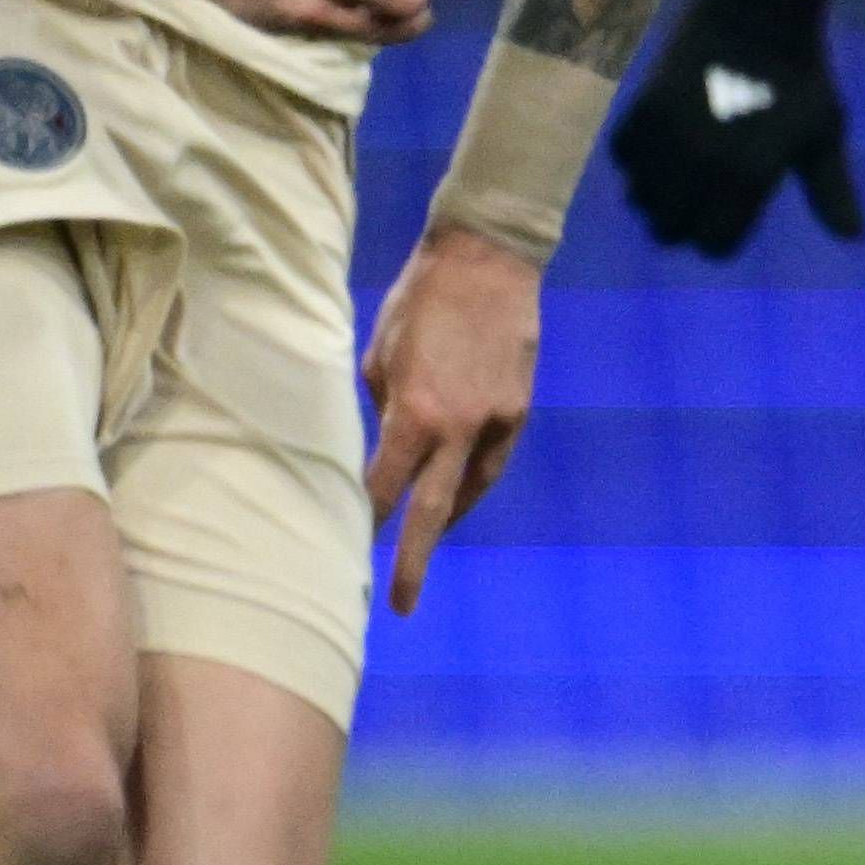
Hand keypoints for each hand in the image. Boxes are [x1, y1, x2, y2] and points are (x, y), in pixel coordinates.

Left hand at [361, 222, 543, 613]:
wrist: (488, 261)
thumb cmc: (418, 301)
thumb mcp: (379, 355)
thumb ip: (383, 410)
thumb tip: (382, 447)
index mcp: (416, 413)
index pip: (384, 487)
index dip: (364, 521)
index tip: (346, 551)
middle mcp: (460, 427)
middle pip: (433, 512)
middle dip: (414, 559)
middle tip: (402, 603)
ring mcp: (497, 421)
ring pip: (470, 490)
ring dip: (445, 519)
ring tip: (425, 543)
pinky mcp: (519, 409)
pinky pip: (492, 461)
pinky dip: (472, 482)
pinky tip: (457, 493)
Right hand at [613, 0, 863, 258]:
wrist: (761, 12)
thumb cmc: (802, 77)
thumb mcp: (824, 135)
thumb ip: (831, 192)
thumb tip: (853, 237)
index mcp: (751, 180)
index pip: (716, 245)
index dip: (721, 240)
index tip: (726, 222)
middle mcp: (704, 167)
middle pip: (668, 229)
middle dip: (681, 226)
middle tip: (694, 205)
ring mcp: (671, 137)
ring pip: (639, 197)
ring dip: (654, 195)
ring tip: (676, 176)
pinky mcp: (645, 107)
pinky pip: (622, 154)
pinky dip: (635, 158)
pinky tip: (659, 146)